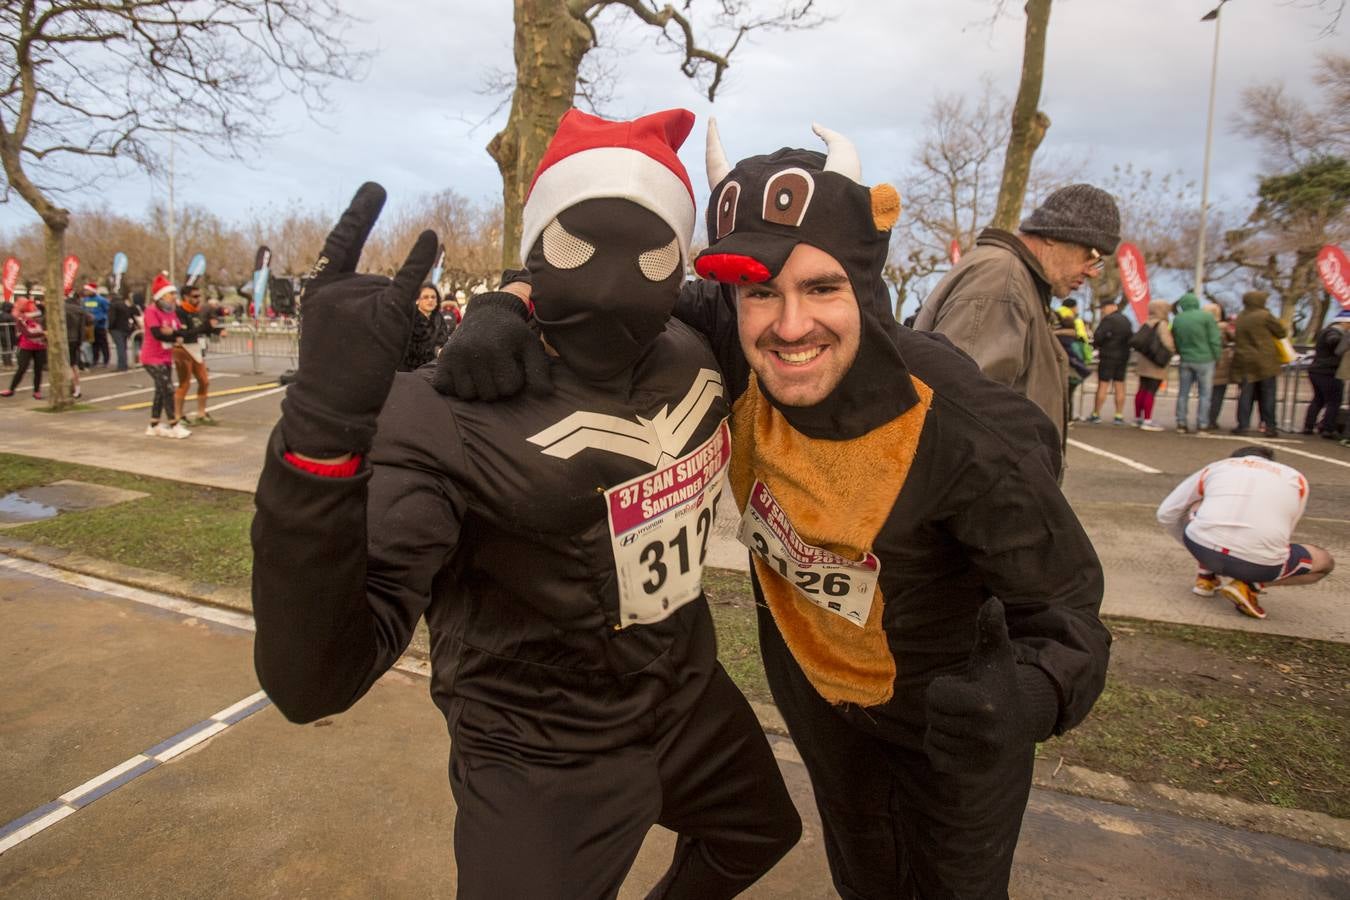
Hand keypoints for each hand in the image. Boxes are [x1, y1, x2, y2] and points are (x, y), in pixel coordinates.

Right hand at [280, 182, 436, 456]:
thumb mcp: (328, 327)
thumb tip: (392, 281)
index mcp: (318, 289)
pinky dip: (420, 259)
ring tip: (368, 351)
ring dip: (390, 321)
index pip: (341, 244)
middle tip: (360, 348)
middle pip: (378, 282)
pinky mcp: (385, 315)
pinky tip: (431, 236)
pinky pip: (408, 282)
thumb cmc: (333, 371)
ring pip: (394, 294)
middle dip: (378, 311)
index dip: (359, 216)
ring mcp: (360, 300)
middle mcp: (338, 288)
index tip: (375, 190)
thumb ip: (348, 298)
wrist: (331, 404)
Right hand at [431, 291, 551, 400]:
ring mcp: (454, 356)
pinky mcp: (442, 359)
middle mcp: (473, 352)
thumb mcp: (531, 346)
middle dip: (496, 386)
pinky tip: (465, 374)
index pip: (508, 388)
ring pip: (467, 395)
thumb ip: (539, 370)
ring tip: (482, 371)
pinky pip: (446, 388)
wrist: (487, 313)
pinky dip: (454, 386)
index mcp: (497, 348)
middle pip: (488, 394)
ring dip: (477, 388)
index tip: (512, 364)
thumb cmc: (512, 334)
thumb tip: (546, 395)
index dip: (514, 380)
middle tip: (496, 367)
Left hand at [922, 598, 1058, 773]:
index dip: (943, 687)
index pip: (934, 695)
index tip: (962, 687)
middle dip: (942, 707)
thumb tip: (993, 601)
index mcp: (985, 704)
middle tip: (964, 705)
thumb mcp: (995, 654)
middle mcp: (985, 734)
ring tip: (965, 720)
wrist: (1023, 720)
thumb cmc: (999, 680)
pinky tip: (961, 737)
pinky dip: (941, 747)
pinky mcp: (973, 771)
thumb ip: (990, 628)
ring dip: (942, 727)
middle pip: (933, 716)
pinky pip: (936, 757)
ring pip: (933, 737)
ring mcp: (980, 756)